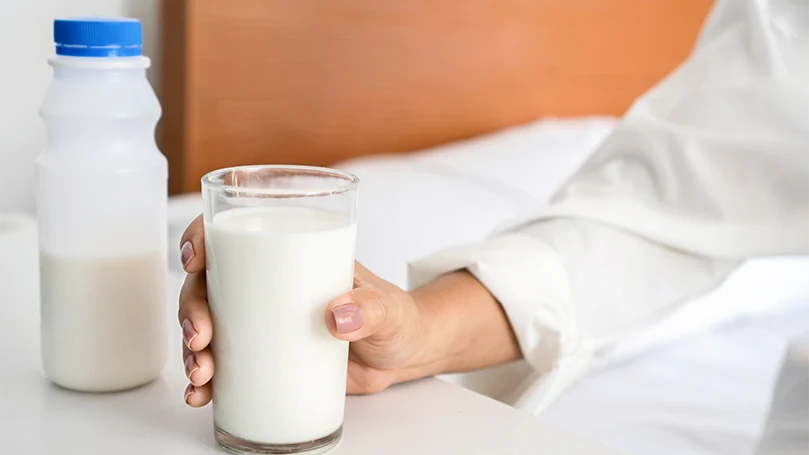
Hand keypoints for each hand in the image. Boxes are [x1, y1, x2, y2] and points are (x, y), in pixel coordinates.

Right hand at [176, 215, 434, 406]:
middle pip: (208, 284)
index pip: (235, 234)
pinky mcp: (267, 358)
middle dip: (192, 310)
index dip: (202, 239)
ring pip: (207, 327)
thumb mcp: (389, 308)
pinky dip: (205, 380)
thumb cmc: (396, 316)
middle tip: (202, 339)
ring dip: (192, 350)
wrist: (403, 355)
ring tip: (202, 376)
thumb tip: (338, 316)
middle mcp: (268, 285)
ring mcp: (263, 323)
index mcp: (292, 255)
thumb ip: (372, 309)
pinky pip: (224, 365)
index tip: (194, 261)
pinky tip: (200, 395)